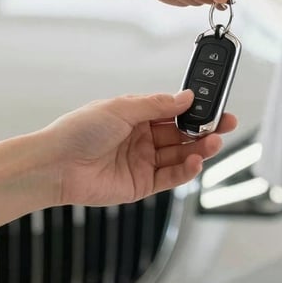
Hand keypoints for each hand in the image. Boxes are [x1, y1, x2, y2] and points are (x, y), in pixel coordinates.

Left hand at [40, 90, 238, 206]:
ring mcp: (142, 162)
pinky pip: (170, 177)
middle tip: (224, 125)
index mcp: (137, 116)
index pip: (174, 111)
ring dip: (199, 149)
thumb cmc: (80, 130)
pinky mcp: (141, 185)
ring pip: (180, 155)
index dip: (195, 110)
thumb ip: (157, 105)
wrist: (57, 164)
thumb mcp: (122, 108)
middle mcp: (142, 138)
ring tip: (214, 143)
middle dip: (204, 129)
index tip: (215, 106)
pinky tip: (196, 162)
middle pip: (181, 134)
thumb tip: (186, 97)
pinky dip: (186, 170)